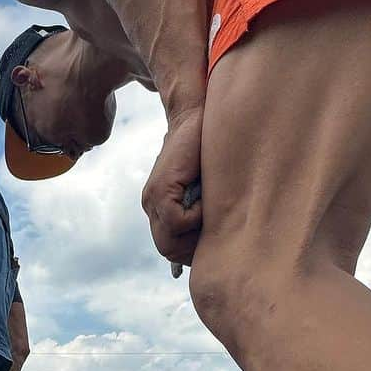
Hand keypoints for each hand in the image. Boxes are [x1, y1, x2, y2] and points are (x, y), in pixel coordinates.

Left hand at [142, 106, 202, 265]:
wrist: (197, 117)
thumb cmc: (212, 153)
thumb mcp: (209, 193)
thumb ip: (206, 216)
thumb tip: (219, 244)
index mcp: (160, 210)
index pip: (172, 249)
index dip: (194, 253)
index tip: (214, 242)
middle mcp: (151, 207)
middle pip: (169, 250)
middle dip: (195, 249)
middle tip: (216, 231)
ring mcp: (152, 200)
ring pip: (171, 242)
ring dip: (197, 232)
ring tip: (211, 209)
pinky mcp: (158, 190)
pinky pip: (177, 222)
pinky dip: (198, 215)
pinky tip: (206, 195)